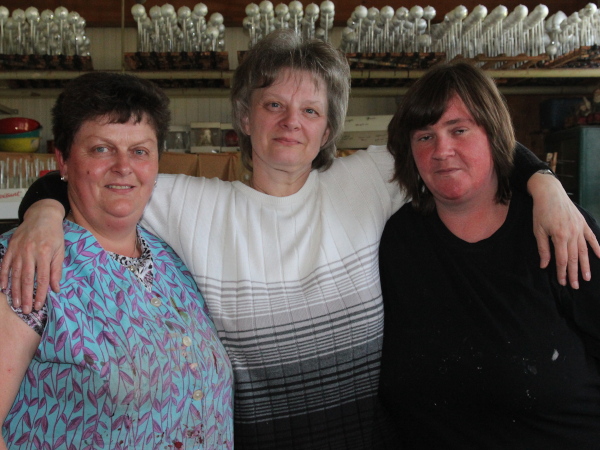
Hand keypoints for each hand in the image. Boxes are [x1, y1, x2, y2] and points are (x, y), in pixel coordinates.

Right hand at [0, 200, 65, 312]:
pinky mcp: (10, 247)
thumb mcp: (60, 251)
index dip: (40, 293)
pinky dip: (3, 277)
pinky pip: (5, 264)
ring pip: (15, 274)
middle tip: (25, 310)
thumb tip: (55, 289)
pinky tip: (3, 288)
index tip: (38, 305)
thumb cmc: (54, 235)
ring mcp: (18, 250)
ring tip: (15, 303)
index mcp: (45, 253)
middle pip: (27, 279)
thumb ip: (56, 270)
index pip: (42, 278)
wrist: (42, 216)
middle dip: (26, 296)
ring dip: (15, 291)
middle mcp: (30, 252)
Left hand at [529, 173, 599, 287]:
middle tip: (575, 286)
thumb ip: (543, 248)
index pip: (562, 260)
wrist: (550, 192)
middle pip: (575, 258)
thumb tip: (545, 265)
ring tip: (587, 277)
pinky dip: (597, 247)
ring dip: (586, 265)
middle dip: (574, 273)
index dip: (562, 272)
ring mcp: (580, 228)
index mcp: (560, 236)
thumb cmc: (541, 211)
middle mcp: (572, 234)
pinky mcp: (583, 223)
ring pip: (584, 251)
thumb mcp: (538, 230)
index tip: (563, 282)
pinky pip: (592, 237)